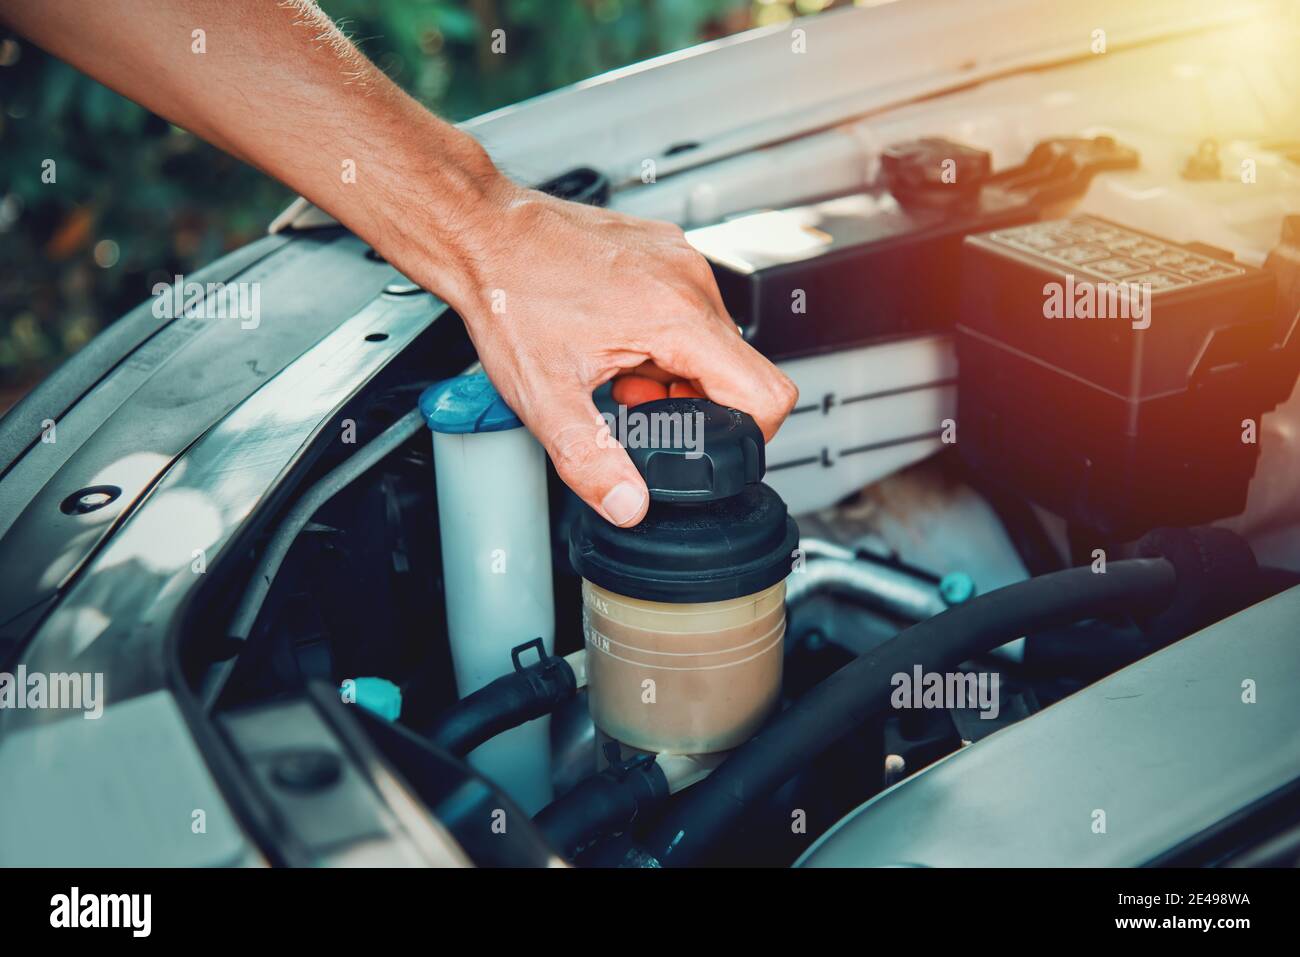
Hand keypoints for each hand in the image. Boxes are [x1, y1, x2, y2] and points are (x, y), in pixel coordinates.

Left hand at [419, 180, 797, 526]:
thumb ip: (592, 460)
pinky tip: (619, 343)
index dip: (749, 435)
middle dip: (696, 404)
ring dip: (678, 372)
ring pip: (715, 340)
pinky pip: (692, 306)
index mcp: (676, 316)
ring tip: (623, 376)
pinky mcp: (666, 249)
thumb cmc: (509, 297)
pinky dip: (665, 338)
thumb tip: (628, 504)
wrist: (483, 234)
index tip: (711, 446)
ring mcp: (680, 260)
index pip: (766, 392)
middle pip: (739, 370)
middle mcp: (689, 281)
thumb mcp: (547, 397)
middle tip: (637, 405)